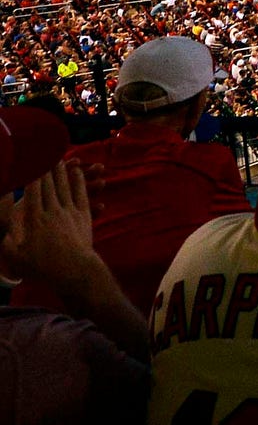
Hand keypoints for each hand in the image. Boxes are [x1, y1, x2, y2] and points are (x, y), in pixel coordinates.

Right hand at [0, 160, 100, 294]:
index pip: (32, 192)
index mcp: (34, 220)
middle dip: (45, 168)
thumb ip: (7, 241)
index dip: (31, 175)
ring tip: (59, 158)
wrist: (75, 271)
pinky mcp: (84, 216)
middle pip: (49, 185)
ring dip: (61, 171)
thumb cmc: (42, 268)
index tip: (29, 162)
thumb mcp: (15, 256)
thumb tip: (4, 231)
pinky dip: (79, 181)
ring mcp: (70, 212)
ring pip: (64, 186)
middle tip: (44, 153)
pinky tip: (79, 171)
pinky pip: (81, 194)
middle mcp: (52, 211)